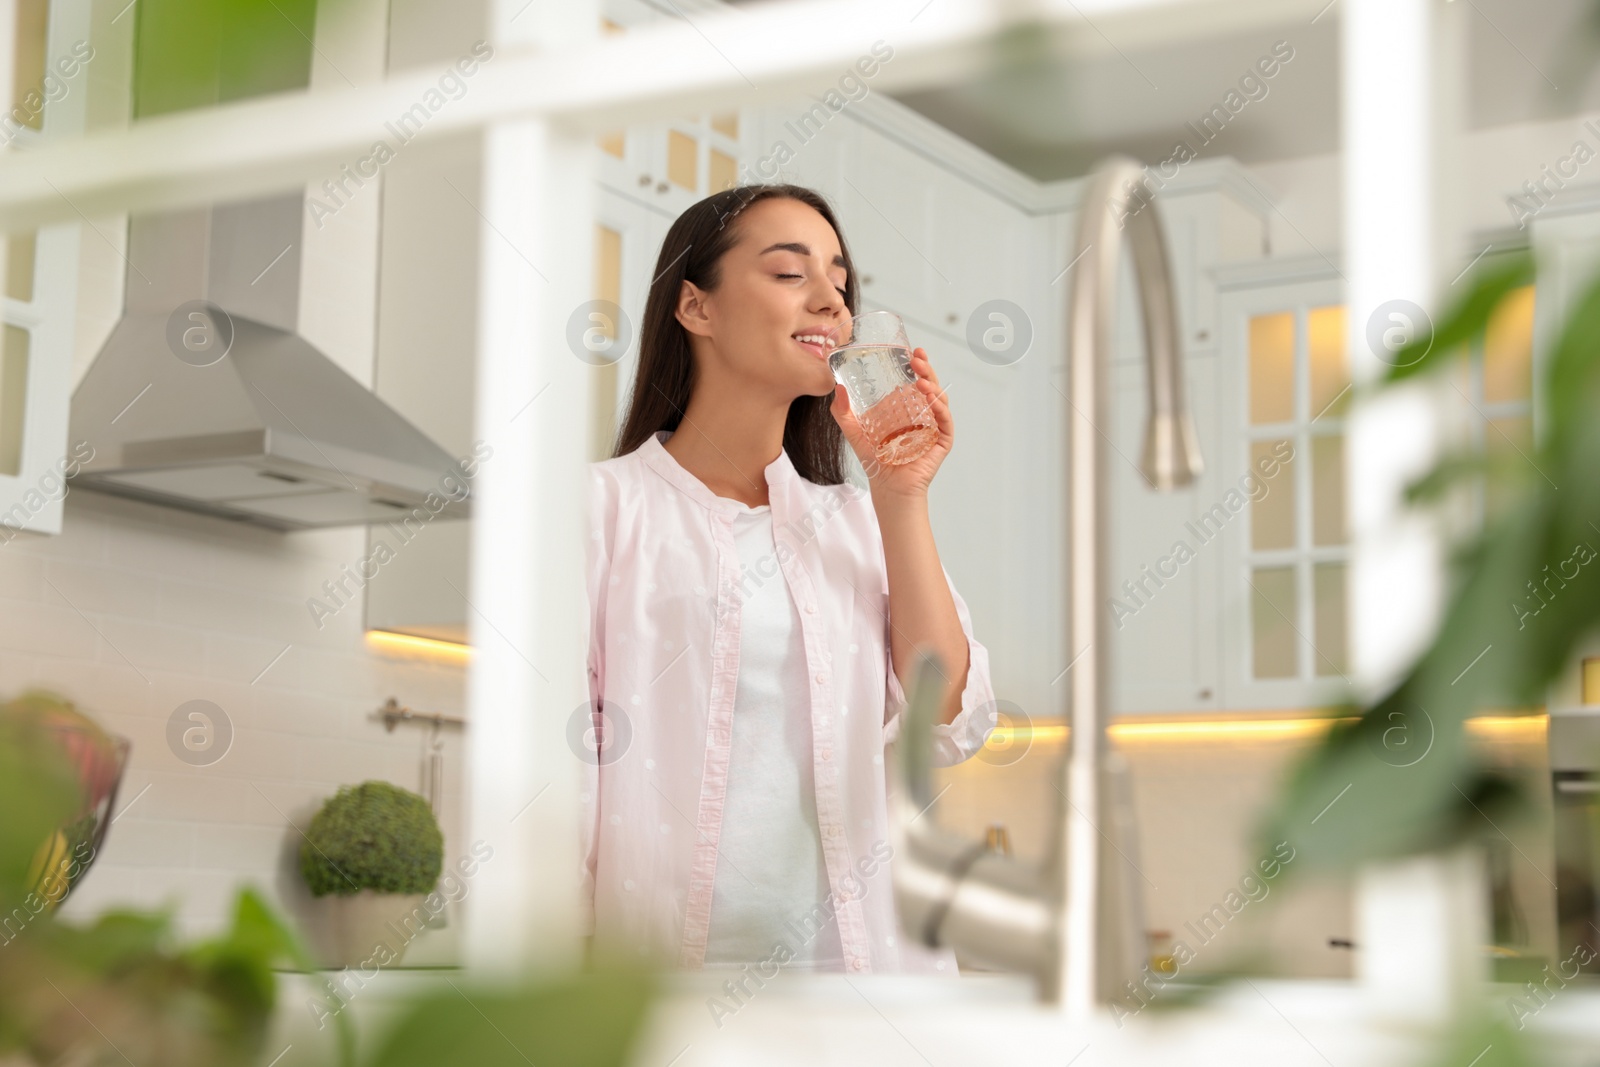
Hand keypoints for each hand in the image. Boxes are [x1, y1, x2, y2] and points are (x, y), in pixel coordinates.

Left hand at [828, 346, 952, 502]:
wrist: (887, 488)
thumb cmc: (876, 462)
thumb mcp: (855, 433)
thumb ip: (844, 413)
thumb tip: (837, 389)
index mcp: (907, 409)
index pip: (914, 381)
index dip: (915, 366)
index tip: (910, 351)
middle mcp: (923, 415)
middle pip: (929, 386)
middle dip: (926, 369)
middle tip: (917, 358)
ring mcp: (934, 427)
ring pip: (939, 400)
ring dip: (933, 387)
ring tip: (921, 381)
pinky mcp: (942, 442)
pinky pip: (945, 422)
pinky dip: (941, 410)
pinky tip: (932, 401)